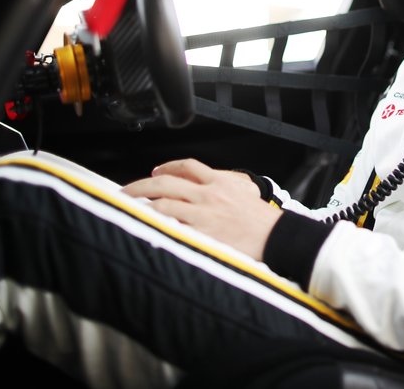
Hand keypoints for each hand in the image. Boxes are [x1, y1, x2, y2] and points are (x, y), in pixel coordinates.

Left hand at [121, 158, 281, 260]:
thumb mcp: (248, 191)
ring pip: (163, 202)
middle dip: (141, 184)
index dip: (167, 166)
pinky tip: (144, 224)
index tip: (156, 171)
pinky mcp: (202, 231)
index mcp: (220, 181)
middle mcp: (209, 194)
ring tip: (129, 208)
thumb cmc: (263, 220)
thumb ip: (229, 183)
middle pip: (166, 182)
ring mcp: (203, 213)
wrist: (276, 236)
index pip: (188, 166)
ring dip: (141, 203)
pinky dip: (155, 222)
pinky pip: (171, 224)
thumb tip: (215, 181)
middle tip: (127, 191)